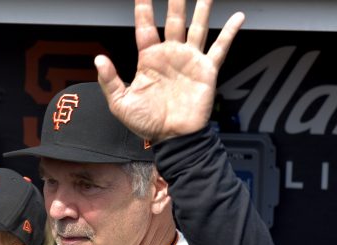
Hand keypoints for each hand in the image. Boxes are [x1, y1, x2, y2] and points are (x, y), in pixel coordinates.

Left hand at [95, 0, 244, 142]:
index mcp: (149, 60)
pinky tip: (237, 17)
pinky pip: (220, 47)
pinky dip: (229, 32)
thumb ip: (109, 81)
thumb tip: (99, 59)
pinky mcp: (206, 70)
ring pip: (196, 27)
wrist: (173, 138)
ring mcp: (189, 60)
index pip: (145, 27)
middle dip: (174, 1)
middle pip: (173, 20)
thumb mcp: (120, 103)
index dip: (143, 8)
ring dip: (201, 9)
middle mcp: (170, 55)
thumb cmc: (147, 123)